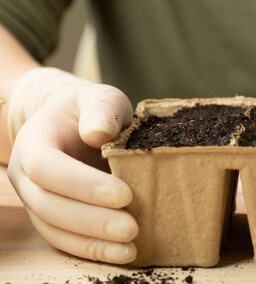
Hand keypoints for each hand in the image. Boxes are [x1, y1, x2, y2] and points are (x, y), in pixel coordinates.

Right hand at [7, 68, 136, 263]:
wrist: (76, 122)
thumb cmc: (92, 111)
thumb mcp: (100, 98)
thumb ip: (101, 110)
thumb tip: (97, 134)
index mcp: (34, 141)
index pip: (47, 167)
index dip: (82, 184)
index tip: (124, 194)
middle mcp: (25, 174)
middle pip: (49, 205)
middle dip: (91, 220)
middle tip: (132, 227)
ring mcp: (34, 199)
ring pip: (54, 229)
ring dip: (92, 243)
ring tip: (130, 248)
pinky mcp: (50, 217)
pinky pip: (64, 240)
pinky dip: (91, 250)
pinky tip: (122, 254)